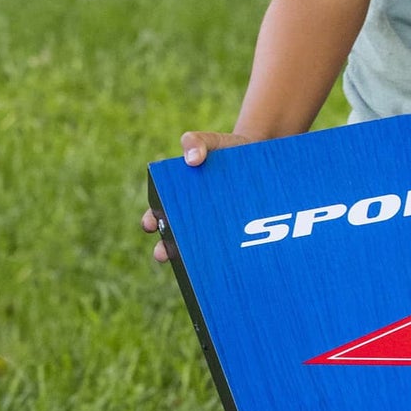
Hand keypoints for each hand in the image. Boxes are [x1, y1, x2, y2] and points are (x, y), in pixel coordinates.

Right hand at [143, 130, 253, 261]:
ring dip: (195, 261)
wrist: (261, 159)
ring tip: (195, 268)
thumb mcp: (213, 142)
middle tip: (162, 253)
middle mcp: (193, 219)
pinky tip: (228, 266)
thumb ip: (197, 142)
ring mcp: (214, 229)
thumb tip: (191, 159)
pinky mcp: (235, 236)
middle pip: (174, 238)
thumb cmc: (229, 151)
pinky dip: (226, 261)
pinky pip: (228, 252)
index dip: (151, 220)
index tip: (149, 223)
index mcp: (179, 197)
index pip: (158, 213)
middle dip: (165, 247)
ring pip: (201, 251)